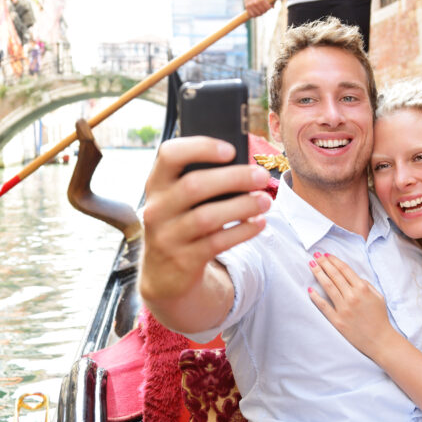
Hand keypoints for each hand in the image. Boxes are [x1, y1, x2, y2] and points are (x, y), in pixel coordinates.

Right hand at [139, 136, 271, 303]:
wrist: (164, 274)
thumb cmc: (182, 223)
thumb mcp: (179, 201)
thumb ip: (201, 182)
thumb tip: (244, 169)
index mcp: (157, 184)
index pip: (169, 154)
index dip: (200, 147)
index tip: (231, 150)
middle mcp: (157, 209)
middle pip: (194, 185)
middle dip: (233, 178)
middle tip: (261, 176)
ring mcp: (168, 237)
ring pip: (207, 217)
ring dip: (242, 206)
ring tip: (265, 201)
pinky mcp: (184, 260)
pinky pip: (217, 243)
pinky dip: (242, 231)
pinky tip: (259, 223)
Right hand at [244, 0, 272, 17]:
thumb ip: (272, 0)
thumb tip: (273, 7)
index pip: (267, 8)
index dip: (269, 8)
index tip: (268, 7)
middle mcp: (256, 2)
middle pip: (263, 11)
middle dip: (265, 11)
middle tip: (264, 9)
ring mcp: (251, 5)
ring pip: (258, 14)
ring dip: (260, 13)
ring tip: (261, 11)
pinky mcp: (247, 6)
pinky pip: (252, 14)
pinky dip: (255, 15)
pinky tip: (256, 13)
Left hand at [308, 253, 398, 360]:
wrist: (380, 341)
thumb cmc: (380, 318)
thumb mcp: (378, 297)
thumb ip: (366, 284)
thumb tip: (353, 277)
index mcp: (362, 289)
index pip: (345, 269)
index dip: (334, 260)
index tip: (326, 255)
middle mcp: (352, 296)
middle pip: (335, 275)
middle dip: (324, 263)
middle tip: (316, 255)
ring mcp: (344, 308)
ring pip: (328, 286)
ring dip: (318, 273)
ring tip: (311, 265)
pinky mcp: (337, 321)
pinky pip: (324, 306)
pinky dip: (316, 297)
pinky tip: (310, 289)